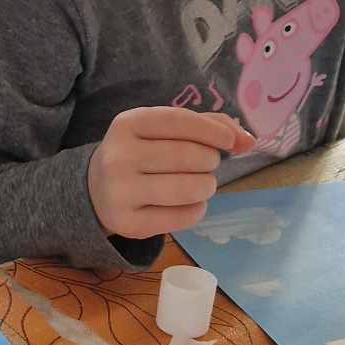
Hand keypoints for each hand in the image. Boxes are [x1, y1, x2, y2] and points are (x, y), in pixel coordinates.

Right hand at [88, 107, 253, 239]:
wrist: (96, 191)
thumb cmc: (141, 153)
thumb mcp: (162, 131)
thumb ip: (207, 127)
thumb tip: (248, 140)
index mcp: (127, 124)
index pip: (179, 121)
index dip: (212, 131)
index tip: (230, 142)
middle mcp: (119, 156)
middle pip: (189, 157)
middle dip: (210, 161)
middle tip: (207, 165)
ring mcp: (120, 192)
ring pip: (189, 188)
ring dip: (207, 186)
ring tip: (202, 184)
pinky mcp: (128, 223)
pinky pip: (182, 217)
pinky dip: (197, 210)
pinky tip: (190, 204)